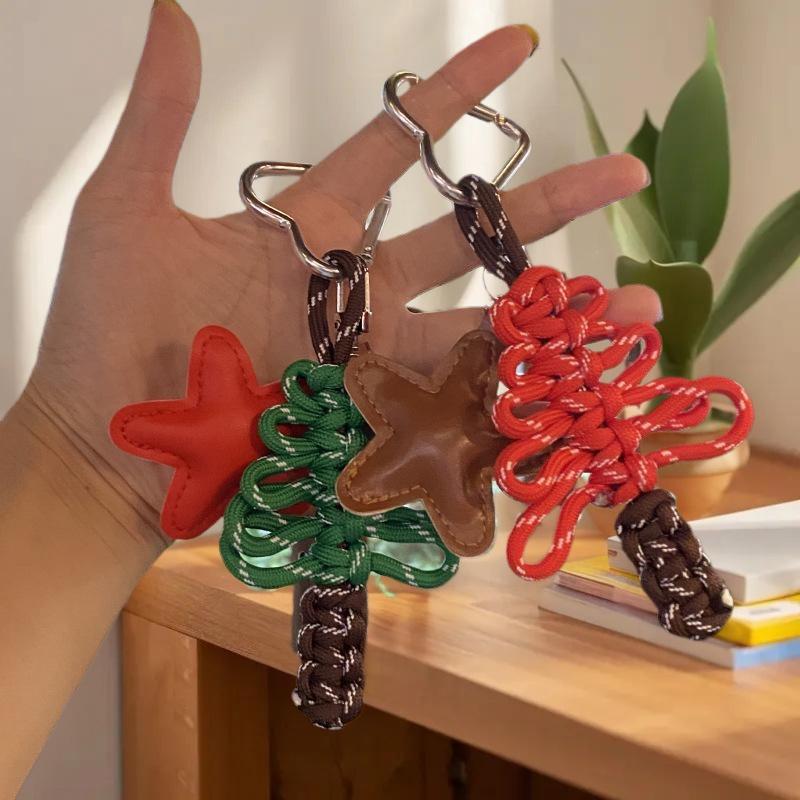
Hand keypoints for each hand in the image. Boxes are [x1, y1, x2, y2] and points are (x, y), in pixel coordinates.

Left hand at [20, 1, 658, 542]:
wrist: (101, 442)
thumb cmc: (104, 330)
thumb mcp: (127, 209)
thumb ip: (163, 118)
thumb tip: (173, 14)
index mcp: (308, 230)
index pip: (399, 148)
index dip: (457, 96)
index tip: (517, 48)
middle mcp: (353, 292)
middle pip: (466, 238)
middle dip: (547, 205)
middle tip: (625, 173)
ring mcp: (367, 359)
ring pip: (478, 328)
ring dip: (558, 317)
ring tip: (639, 306)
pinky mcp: (369, 419)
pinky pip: (452, 405)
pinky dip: (513, 397)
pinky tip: (577, 387)